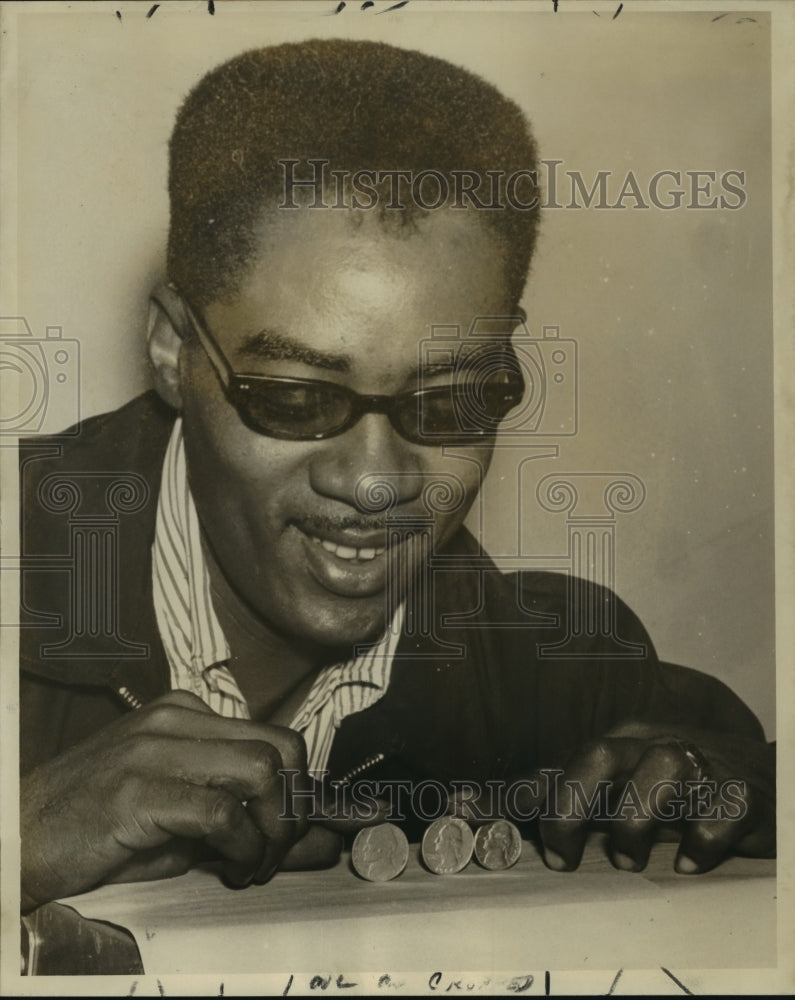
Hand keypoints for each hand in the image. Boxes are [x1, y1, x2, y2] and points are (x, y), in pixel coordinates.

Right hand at [20, 691, 339, 910]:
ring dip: (272, 829)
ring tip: (251, 863)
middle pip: (282, 748)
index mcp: (186, 714)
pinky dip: (240, 846)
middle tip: (276, 853)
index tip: (293, 833)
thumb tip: (322, 842)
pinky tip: (228, 867)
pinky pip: (219, 811)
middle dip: (295, 810)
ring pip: (260, 771)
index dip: (300, 791)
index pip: (278, 737)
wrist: (21, 835)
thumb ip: (249, 821)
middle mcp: (175, 720)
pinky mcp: (137, 790)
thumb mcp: (182, 819)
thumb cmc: (100, 827)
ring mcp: (155, 749)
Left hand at [449, 722, 774, 873]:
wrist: (768, 779)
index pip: (561, 760)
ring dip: (636, 819)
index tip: (478, 819)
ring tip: (628, 861)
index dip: (520, 792)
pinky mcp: (745, 794)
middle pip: (599, 753)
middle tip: (561, 858)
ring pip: (663, 766)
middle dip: (569, 803)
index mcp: (620, 743)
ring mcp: (702, 764)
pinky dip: (703, 839)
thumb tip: (501, 803)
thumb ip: (571, 794)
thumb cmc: (682, 788)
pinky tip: (690, 863)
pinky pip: (724, 808)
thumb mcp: (625, 786)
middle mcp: (653, 745)